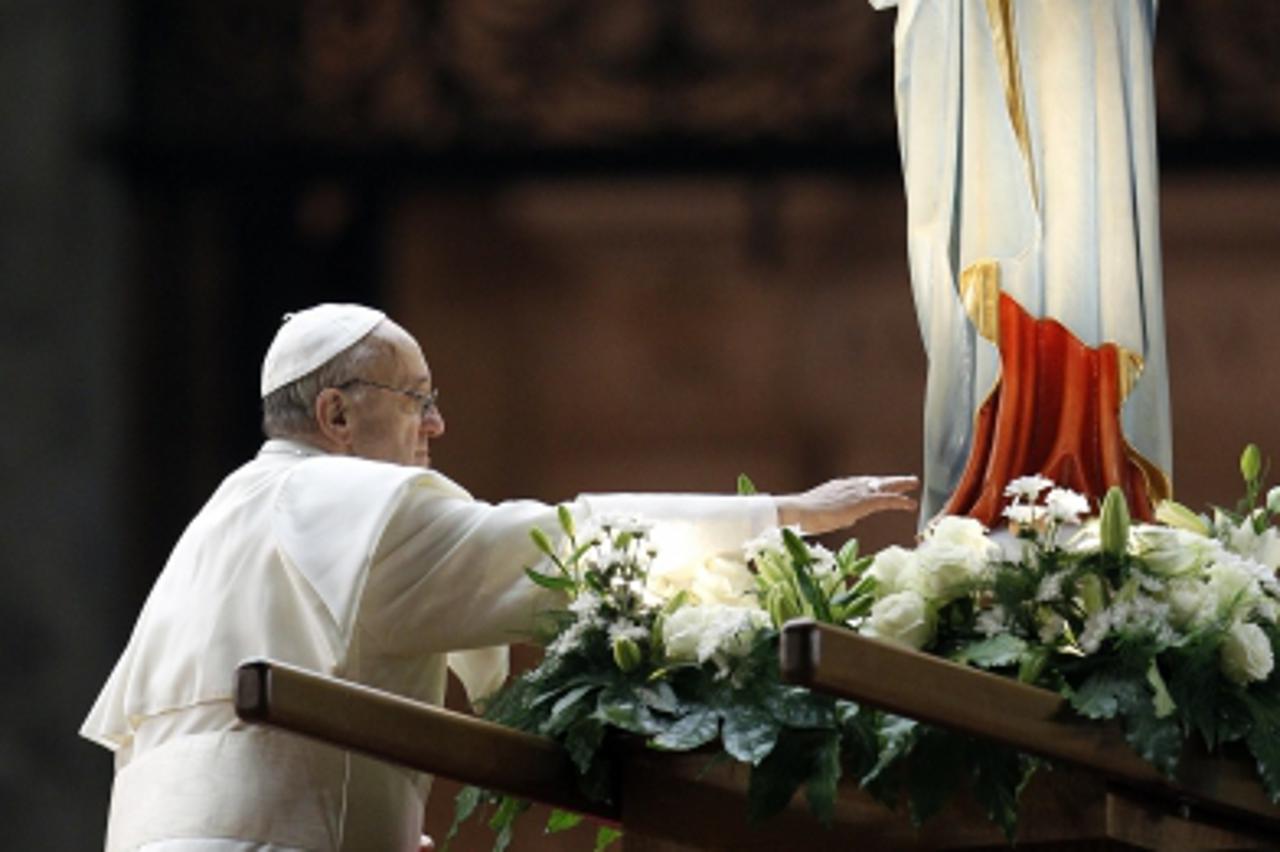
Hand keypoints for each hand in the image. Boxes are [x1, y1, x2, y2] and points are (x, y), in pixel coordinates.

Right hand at [774, 476, 917, 534]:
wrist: (800, 511)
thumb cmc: (805, 516)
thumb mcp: (825, 514)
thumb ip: (840, 514)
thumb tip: (849, 519)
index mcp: (840, 487)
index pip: (863, 484)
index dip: (876, 484)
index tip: (885, 485)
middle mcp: (850, 485)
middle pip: (876, 481)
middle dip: (893, 480)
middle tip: (908, 480)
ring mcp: (857, 492)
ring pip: (884, 486)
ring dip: (900, 485)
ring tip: (914, 485)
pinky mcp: (862, 502)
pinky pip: (886, 500)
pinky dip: (900, 501)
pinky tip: (910, 504)